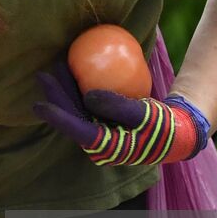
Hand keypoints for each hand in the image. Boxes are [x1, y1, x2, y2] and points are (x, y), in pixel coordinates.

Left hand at [33, 62, 211, 165]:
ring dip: (65, 91)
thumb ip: (117, 106)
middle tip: (42, 75)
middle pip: (72, 117)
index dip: (57, 118)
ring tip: (54, 70)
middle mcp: (99, 142)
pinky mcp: (105, 124)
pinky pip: (87, 106)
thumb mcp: (144, 115)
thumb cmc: (162, 126)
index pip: (78, 131)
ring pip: (77, 110)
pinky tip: (75, 73)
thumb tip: (89, 96)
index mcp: (107, 147)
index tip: (40, 105)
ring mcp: (101, 133)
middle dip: (56, 97)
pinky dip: (79, 90)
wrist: (176, 134)